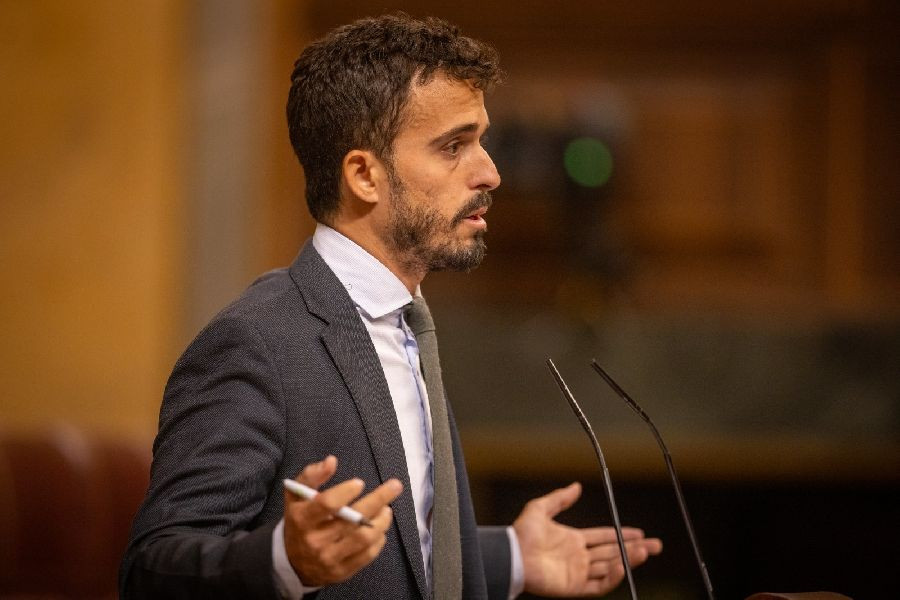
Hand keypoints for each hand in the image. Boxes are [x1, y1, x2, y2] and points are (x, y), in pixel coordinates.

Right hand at [283, 455, 402, 585]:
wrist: (292, 563)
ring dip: (381, 521)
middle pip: (352, 520)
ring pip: (363, 538)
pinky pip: (367, 555)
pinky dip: (379, 540)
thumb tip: (331, 461)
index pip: (327, 504)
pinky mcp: (342, 572)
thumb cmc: (299, 521)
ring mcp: (329, 558)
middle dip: (378, 500)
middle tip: (395, 486)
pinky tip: (380, 528)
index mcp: (302, 519)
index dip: (345, 492)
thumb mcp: (296, 496)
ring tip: (387, 509)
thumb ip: (311, 475)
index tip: (360, 482)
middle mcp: (315, 541)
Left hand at [513, 482, 662, 596]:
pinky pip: (599, 585)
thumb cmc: (521, 533)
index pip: (605, 537)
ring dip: (629, 560)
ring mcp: (578, 572)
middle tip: (656, 546)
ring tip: (646, 552)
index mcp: (574, 540)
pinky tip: (622, 566)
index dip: (622, 534)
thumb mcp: (540, 508)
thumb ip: (560, 498)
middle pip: (613, 552)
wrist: (512, 555)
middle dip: (635, 549)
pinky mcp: (574, 587)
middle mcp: (579, 557)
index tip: (640, 532)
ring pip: (610, 567)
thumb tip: (576, 486)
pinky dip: (612, 577)